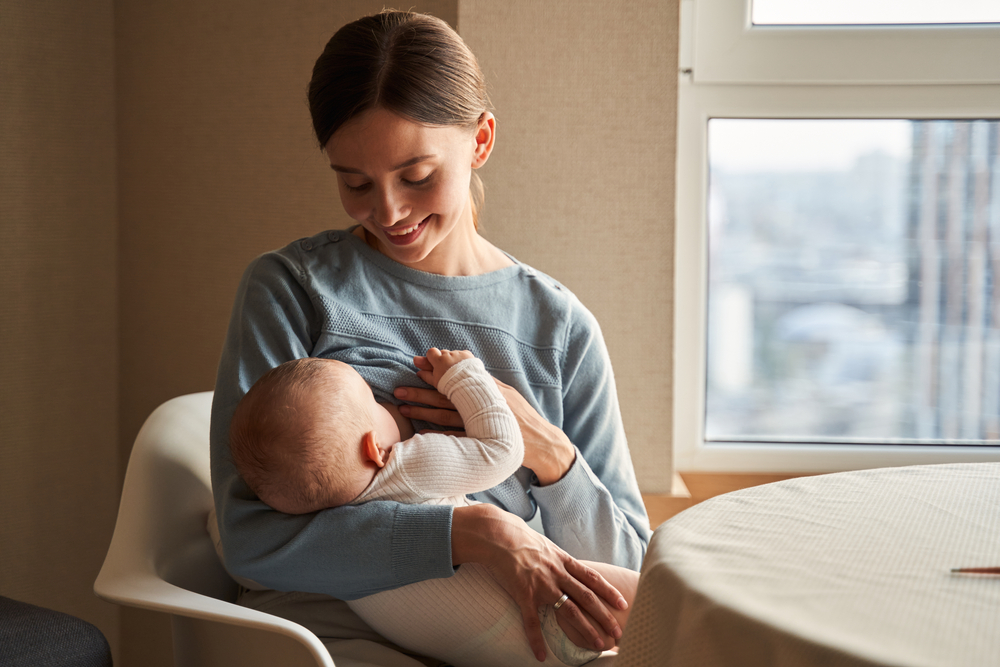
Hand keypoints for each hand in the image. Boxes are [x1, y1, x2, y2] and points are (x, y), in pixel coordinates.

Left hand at [395, 375, 576, 485]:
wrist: (542, 443)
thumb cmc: (522, 418)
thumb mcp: (507, 394)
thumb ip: (488, 383)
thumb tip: (469, 368)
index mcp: (487, 390)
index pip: (457, 376)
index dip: (436, 370)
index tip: (417, 363)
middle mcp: (482, 404)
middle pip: (447, 395)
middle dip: (421, 389)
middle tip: (399, 387)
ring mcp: (480, 423)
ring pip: (446, 415)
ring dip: (423, 410)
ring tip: (402, 407)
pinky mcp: (480, 441)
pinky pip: (454, 437)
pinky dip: (437, 434)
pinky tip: (421, 433)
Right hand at [413, 348, 473, 388]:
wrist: (469, 386)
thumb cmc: (450, 386)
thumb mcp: (436, 382)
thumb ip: (426, 375)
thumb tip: (418, 372)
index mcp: (439, 360)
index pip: (431, 352)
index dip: (431, 357)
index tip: (433, 364)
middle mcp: (449, 354)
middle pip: (443, 352)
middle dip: (443, 359)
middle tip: (445, 369)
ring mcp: (460, 354)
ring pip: (453, 354)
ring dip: (453, 359)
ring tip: (456, 371)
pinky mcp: (469, 355)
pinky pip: (463, 354)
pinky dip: (462, 359)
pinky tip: (464, 368)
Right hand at [452, 504, 626, 660]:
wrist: (499, 535)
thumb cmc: (520, 539)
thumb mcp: (547, 546)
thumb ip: (559, 560)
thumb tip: (568, 567)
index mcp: (563, 561)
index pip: (592, 578)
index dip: (608, 591)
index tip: (622, 603)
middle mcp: (557, 574)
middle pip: (587, 597)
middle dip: (605, 616)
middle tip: (619, 632)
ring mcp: (542, 585)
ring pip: (569, 610)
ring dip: (586, 629)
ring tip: (598, 644)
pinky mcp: (524, 594)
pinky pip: (531, 622)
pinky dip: (536, 640)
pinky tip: (541, 655)